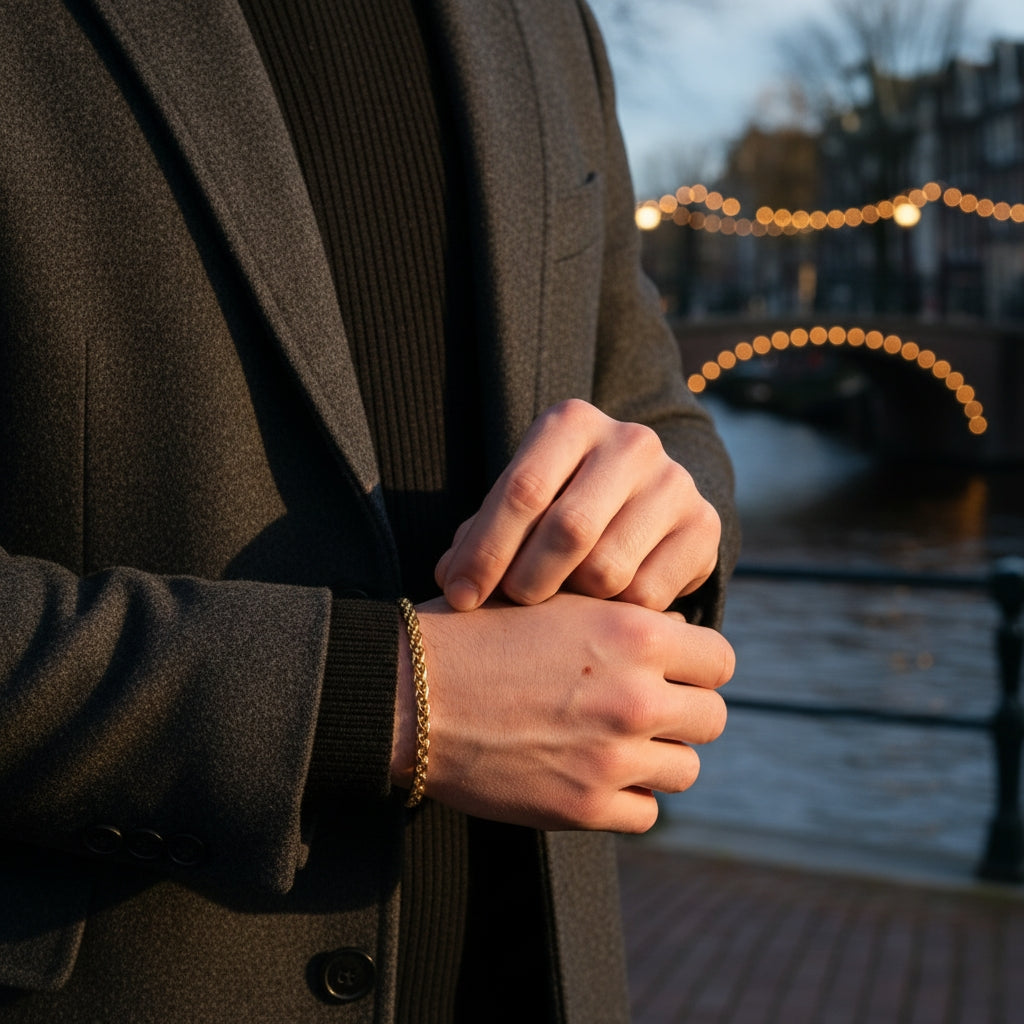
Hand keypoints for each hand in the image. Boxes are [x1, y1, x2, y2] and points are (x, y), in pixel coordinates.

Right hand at [391, 594, 732, 832]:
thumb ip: (622, 614)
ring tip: (617, 743)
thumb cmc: (476, 634)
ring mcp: (613, 758)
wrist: (411, 694)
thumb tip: (673, 628)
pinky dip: (627, 798)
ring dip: (659, 757)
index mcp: (635, 635)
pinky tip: (594, 775)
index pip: (720, 659)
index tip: (675, 670)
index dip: (699, 664)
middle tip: (646, 708)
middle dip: (685, 711)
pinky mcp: (584, 807)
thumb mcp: (555, 600)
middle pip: (712, 718)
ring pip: (685, 768)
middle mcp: (636, 697)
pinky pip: (646, 813)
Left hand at [434, 399, 720, 611]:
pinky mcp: (704, 525)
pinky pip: (647, 596)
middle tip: (508, 606)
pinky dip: (613, 615)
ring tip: (552, 605)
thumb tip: (452, 583)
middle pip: (569, 530)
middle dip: (526, 581)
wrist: (640, 498)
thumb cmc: (558, 501)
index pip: (523, 490)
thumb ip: (481, 534)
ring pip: (609, 569)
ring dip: (570, 602)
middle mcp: (630, 442)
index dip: (485, 551)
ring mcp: (674, 482)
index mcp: (572, 422)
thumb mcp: (519, 502)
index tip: (459, 596)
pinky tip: (596, 611)